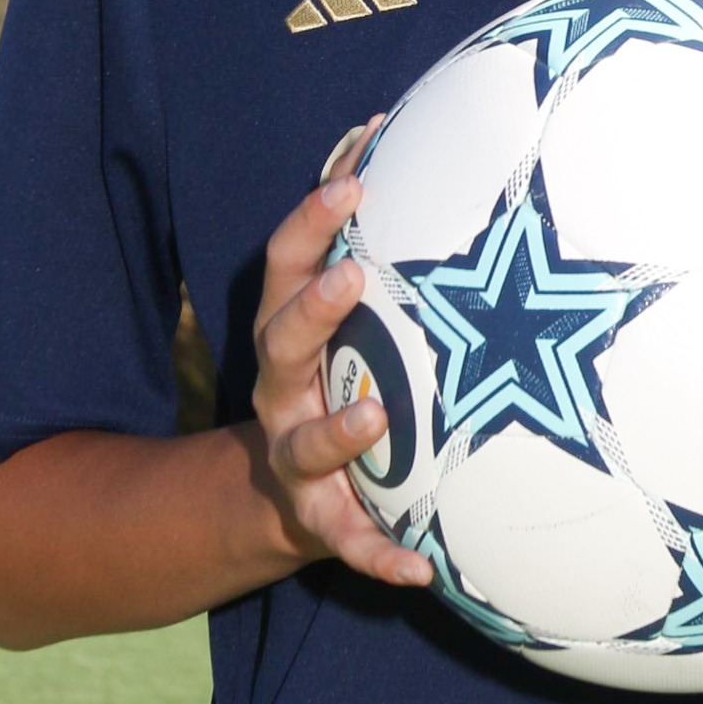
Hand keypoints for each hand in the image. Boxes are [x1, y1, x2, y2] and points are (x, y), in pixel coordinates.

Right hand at [247, 117, 432, 591]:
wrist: (288, 494)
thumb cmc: (339, 375)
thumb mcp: (344, 319)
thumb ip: (371, 246)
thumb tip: (401, 133)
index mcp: (288, 334)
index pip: (285, 265)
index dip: (311, 220)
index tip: (354, 178)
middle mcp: (283, 391)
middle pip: (281, 343)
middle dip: (313, 309)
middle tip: (354, 276)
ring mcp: (295, 457)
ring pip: (305, 444)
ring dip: (339, 430)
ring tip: (376, 414)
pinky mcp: (322, 520)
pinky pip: (348, 542)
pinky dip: (380, 557)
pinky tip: (422, 570)